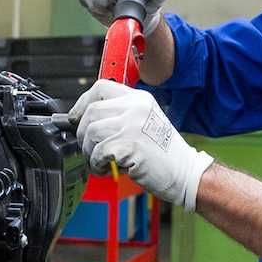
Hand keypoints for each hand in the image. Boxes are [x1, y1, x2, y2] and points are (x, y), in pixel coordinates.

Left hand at [70, 80, 213, 210]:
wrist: (185, 172)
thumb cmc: (163, 154)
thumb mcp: (143, 123)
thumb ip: (118, 116)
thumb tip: (83, 120)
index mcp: (139, 99)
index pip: (100, 88)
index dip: (82, 103)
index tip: (76, 119)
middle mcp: (136, 108)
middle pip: (91, 111)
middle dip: (83, 134)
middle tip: (91, 149)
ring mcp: (133, 124)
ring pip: (91, 132)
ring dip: (89, 152)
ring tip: (101, 161)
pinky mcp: (130, 144)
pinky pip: (98, 152)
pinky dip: (97, 165)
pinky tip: (107, 169)